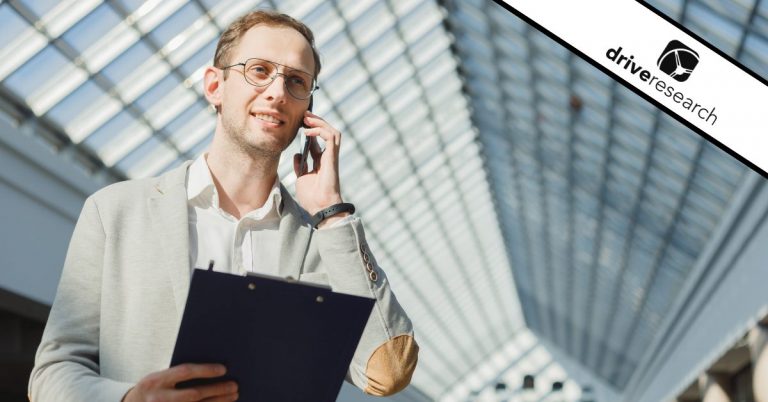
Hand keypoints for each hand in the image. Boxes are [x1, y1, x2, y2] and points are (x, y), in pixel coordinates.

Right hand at [122, 363, 237, 401]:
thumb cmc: (152, 388)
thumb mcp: (159, 377)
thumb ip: (178, 374)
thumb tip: (213, 367)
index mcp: (155, 381)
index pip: (184, 372)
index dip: (205, 370)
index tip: (224, 369)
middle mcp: (159, 398)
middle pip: (193, 395)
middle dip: (217, 390)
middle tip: (234, 385)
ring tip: (233, 396)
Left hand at [293, 111, 347, 220]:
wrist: (319, 207)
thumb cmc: (312, 197)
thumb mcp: (301, 178)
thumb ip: (300, 165)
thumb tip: (297, 154)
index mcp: (321, 162)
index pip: (318, 140)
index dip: (311, 129)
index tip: (300, 123)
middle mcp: (328, 157)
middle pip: (326, 133)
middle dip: (316, 121)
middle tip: (304, 115)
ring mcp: (331, 157)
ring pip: (332, 132)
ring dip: (320, 122)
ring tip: (307, 118)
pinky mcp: (332, 158)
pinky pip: (331, 138)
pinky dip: (320, 130)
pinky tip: (308, 131)